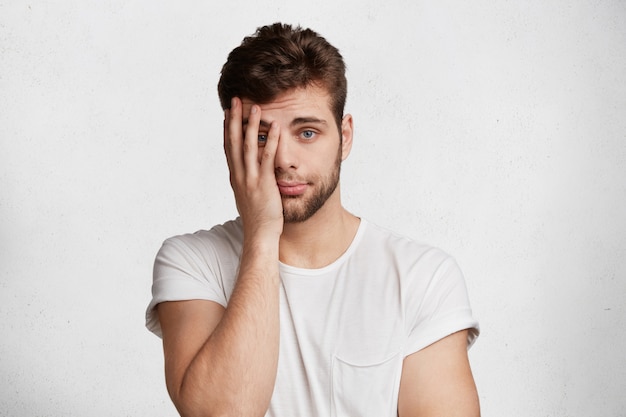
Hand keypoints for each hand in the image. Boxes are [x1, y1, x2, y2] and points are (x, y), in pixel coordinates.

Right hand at [224, 97, 282, 238]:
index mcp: (236, 178)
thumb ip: (248, 184)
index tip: (226, 112)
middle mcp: (240, 176)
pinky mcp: (264, 184)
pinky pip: (268, 158)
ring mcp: (251, 179)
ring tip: (255, 107)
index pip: (228, 148)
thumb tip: (248, 176)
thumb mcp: (249, 198)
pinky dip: (271, 141)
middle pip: (233, 142)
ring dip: (251, 125)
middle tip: (234, 100)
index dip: (226, 129)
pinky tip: (275, 128)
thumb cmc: (258, 220)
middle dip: (234, 120)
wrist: (260, 236)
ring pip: (248, 147)